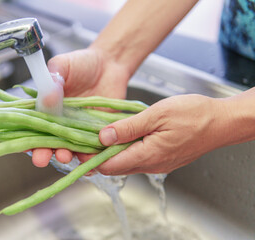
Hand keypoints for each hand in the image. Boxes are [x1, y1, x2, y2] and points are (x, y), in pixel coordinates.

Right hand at [31, 47, 130, 166]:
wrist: (110, 64)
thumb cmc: (82, 63)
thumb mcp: (63, 65)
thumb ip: (53, 78)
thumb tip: (47, 97)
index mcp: (45, 108)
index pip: (30, 127)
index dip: (25, 138)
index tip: (24, 146)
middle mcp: (59, 123)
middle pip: (46, 143)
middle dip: (42, 154)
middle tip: (41, 158)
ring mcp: (77, 130)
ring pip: (68, 149)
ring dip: (64, 156)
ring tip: (65, 156)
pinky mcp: (96, 133)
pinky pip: (92, 149)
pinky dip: (89, 156)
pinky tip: (88, 158)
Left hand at [92, 94, 230, 174]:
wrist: (221, 121)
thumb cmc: (194, 114)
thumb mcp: (156, 115)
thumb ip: (128, 128)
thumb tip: (102, 137)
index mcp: (147, 155)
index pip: (108, 166)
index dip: (90, 158)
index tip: (77, 147)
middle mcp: (150, 165)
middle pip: (114, 167)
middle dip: (97, 156)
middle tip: (84, 138)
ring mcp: (157, 163)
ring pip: (125, 163)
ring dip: (110, 152)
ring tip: (99, 134)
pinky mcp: (162, 159)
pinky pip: (136, 158)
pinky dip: (124, 150)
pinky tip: (120, 135)